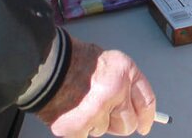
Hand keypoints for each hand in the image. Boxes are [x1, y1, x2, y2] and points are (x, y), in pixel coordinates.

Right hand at [36, 39, 157, 136]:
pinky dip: (76, 128)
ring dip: (93, 122)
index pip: (146, 102)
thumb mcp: (107, 63)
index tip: (144, 126)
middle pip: (127, 125)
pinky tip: (70, 110)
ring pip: (102, 130)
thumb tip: (131, 109)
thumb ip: (122, 85)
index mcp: (124, 72)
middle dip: (117, 123)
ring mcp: (96, 112)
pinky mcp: (77, 127)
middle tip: (102, 112)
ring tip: (80, 102)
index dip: (147, 117)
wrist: (45, 64)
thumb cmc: (74, 61)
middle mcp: (114, 92)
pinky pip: (84, 136)